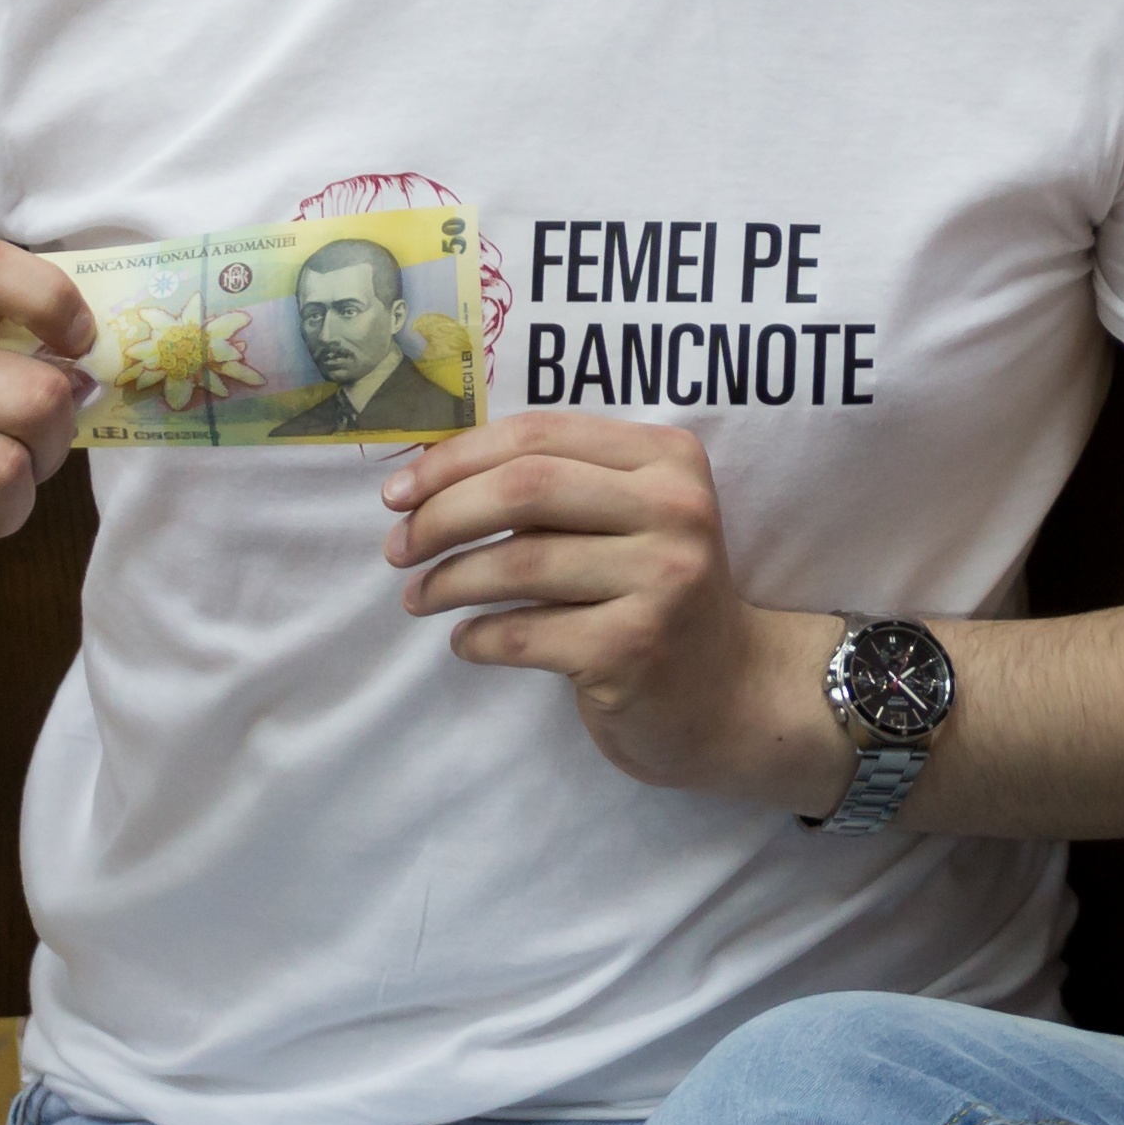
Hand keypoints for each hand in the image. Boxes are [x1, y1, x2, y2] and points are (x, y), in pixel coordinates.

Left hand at [382, 412, 809, 798]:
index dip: (457, 457)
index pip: (542, 433)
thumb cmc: (652, 592)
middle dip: (442, 515)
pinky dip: (477, 637)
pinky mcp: (634, 648)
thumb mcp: (626, 519)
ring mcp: (661, 579)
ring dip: (447, 581)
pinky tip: (466, 641)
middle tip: (397, 548)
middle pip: (527, 487)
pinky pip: (523, 633)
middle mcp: (675, 508)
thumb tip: (429, 477)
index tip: (398, 492)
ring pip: (519, 562)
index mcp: (669, 457)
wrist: (726, 692)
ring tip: (417, 597)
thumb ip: (555, 489)